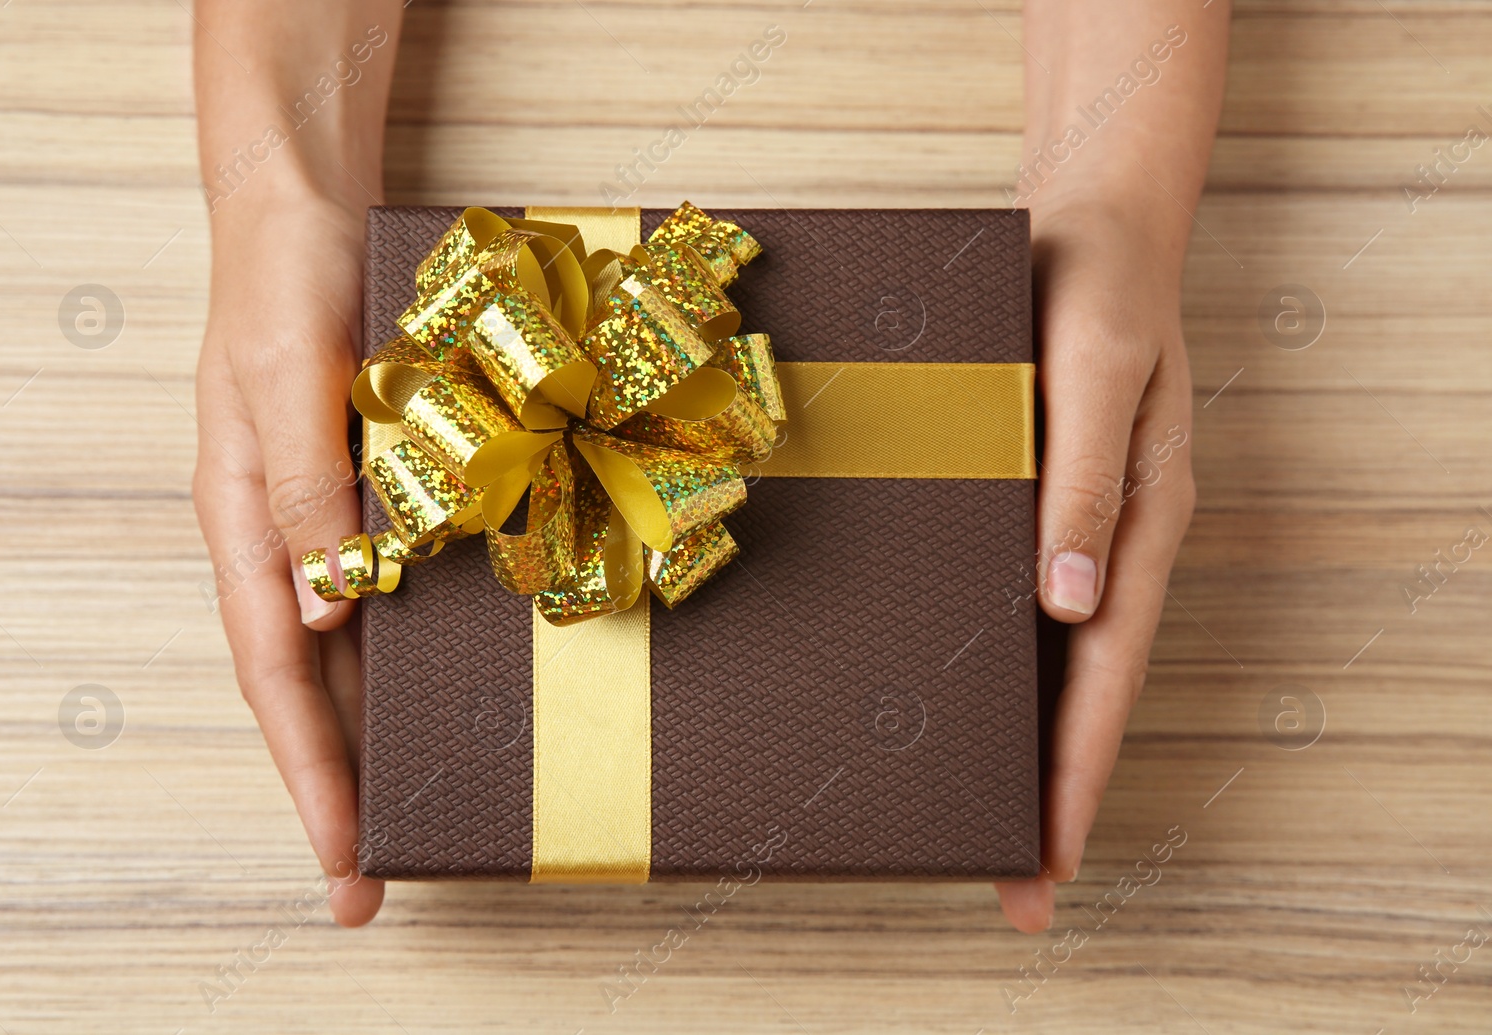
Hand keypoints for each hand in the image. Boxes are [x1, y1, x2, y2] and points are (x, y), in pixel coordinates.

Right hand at [191, 179, 383, 925]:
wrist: (308, 201)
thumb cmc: (287, 275)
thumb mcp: (287, 378)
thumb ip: (306, 492)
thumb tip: (324, 617)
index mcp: (244, 520)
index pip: (275, 676)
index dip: (310, 775)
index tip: (342, 861)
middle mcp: (286, 533)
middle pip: (310, 685)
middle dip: (341, 785)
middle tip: (375, 880)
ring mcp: (333, 514)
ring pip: (353, 649)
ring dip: (381, 730)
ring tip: (418, 811)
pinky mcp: (378, 485)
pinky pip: (396, 586)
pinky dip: (416, 648)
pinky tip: (449, 688)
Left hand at [994, 203, 1196, 931]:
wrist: (1087, 219)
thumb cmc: (1096, 288)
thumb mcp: (1094, 374)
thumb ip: (1081, 483)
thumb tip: (1068, 607)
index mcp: (1139, 522)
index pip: (1105, 672)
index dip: (1076, 770)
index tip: (1049, 858)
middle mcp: (1106, 541)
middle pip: (1079, 687)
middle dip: (1051, 790)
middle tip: (1016, 889)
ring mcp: (1069, 528)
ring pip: (1048, 658)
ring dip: (1021, 741)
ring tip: (984, 821)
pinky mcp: (1029, 501)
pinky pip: (1013, 603)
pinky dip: (995, 666)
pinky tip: (959, 701)